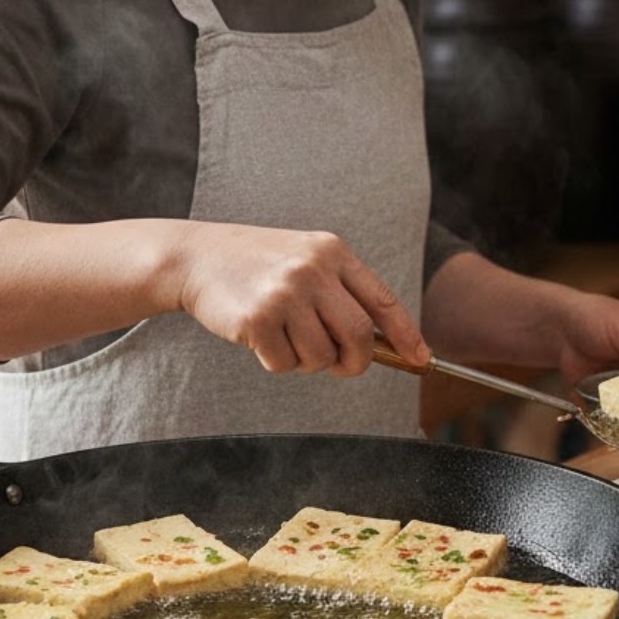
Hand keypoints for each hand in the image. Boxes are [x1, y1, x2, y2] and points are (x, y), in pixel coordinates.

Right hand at [175, 222, 427, 375]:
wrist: (197, 257)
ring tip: (285, 337)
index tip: (421, 359)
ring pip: (321, 356)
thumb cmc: (257, 265)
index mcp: (332, 252)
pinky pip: (285, 364)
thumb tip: (382, 344)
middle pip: (359, 335)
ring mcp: (285, 293)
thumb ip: (340, 293)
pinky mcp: (258, 319)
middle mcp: (313, 270)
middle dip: (355, 361)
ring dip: (308, 361)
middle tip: (342, 366)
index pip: (382, 300)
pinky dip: (276, 362)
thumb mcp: (305, 261)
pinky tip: (260, 337)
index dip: (406, 334)